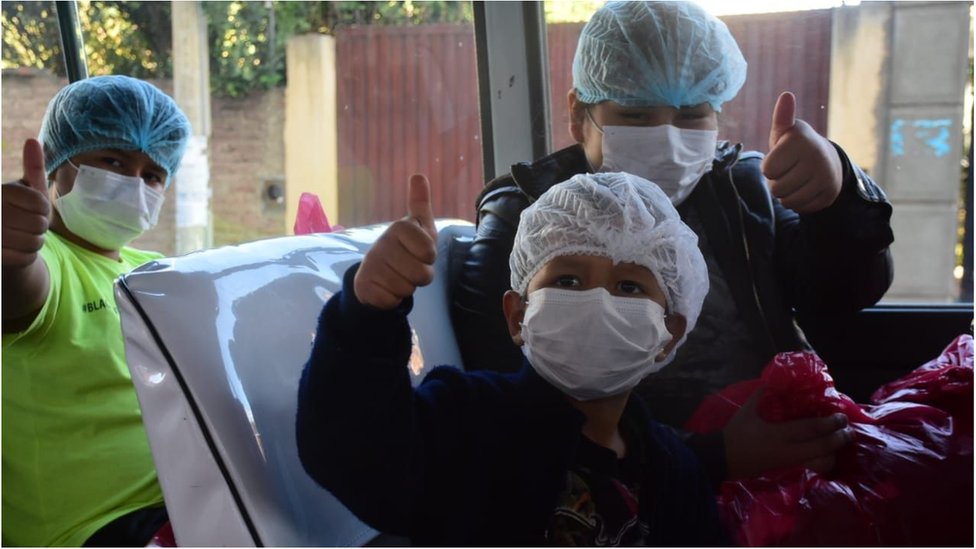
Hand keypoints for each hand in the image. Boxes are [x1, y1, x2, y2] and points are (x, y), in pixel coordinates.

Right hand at [2, 139, 50, 268]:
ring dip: (34, 243)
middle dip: (40, 228)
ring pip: (35, 243)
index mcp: (2, 192)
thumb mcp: (25, 189)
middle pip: (40, 225)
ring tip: (19, 236)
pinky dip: (26, 256)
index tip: (30, 209)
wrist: (2, 239)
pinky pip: (26, 258)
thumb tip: (32, 141)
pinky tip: (14, 249)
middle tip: (24, 224)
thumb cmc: (16, 210)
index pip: (41, 204)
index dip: (44, 210)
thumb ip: (32, 167)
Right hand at [354, 174, 437, 309]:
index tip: (420, 252)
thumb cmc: (405, 249)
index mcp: (399, 227)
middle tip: (408, 267)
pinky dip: (392, 299)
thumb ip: (420, 204)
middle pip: (422, 274)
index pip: (429, 251)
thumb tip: (418, 175)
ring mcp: (371, 265)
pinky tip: (385, 288)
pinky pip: (391, 301)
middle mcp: (382, 243)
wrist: (376, 274)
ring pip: (407, 289)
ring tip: (397, 276)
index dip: (429, 257)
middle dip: (420, 276)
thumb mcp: (419, 227)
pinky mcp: (363, 286)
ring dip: (406, 287)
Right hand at [723, 389, 853, 478]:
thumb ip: (762, 394)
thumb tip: (774, 380)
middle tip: (848, 430)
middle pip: (822, 447)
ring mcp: (788, 464)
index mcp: (779, 433)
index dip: (830, 424)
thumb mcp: (747, 410)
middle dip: (839, 439)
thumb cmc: (734, 433)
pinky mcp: (786, 471)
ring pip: (819, 463)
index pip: (812, 429)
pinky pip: (810, 469)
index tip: (841, 416)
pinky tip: (824, 455)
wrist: (722, 458)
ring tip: (839, 444)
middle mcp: (788, 451)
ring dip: (833, 454)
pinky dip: (821, 463)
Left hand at [762, 91, 842, 213]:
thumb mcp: (786, 132)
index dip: (769, 167)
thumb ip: (782, 117)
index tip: (780, 159)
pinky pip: (801, 208)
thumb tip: (786, 96)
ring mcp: (826, 177)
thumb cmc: (795, 146)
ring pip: (788, 201)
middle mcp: (817, 158)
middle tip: (787, 171)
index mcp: (801, 141)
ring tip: (795, 180)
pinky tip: (805, 188)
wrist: (827, 160)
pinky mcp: (829, 194)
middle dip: (776, 183)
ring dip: (785, 194)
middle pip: (776, 188)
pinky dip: (798, 202)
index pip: (768, 170)